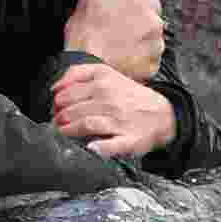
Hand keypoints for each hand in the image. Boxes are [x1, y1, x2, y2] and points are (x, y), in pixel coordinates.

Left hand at [52, 63, 176, 157]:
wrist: (165, 114)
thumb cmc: (130, 95)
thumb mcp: (105, 73)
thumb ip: (78, 73)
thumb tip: (55, 87)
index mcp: (103, 81)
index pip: (68, 92)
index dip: (57, 102)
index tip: (56, 107)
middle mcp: (111, 98)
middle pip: (73, 110)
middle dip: (60, 118)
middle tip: (58, 122)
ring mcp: (120, 120)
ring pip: (86, 124)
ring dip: (69, 130)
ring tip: (63, 132)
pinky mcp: (130, 139)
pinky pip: (111, 145)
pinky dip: (99, 148)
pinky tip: (90, 148)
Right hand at [63, 0, 164, 81]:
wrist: (85, 66)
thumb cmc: (85, 34)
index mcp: (140, 0)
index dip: (132, 6)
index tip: (121, 14)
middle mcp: (153, 20)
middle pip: (151, 18)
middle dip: (138, 23)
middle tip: (116, 31)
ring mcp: (156, 43)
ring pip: (150, 38)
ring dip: (138, 40)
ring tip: (117, 46)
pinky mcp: (154, 63)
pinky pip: (149, 58)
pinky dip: (138, 58)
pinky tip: (121, 57)